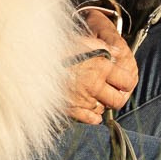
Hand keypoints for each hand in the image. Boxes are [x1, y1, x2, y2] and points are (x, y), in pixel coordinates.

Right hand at [64, 7, 139, 123]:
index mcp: (101, 66)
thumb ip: (103, 47)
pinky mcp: (70, 108)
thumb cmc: (56, 49)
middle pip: (118, 100)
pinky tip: (91, 110)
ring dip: (102, 104)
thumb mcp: (83, 41)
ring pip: (103, 109)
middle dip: (118, 97)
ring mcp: (82, 98)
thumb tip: (117, 51)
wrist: (32, 62)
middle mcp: (94, 84)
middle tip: (114, 92)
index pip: (127, 81)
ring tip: (96, 96)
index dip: (128, 81)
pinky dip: (93, 116)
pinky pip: (89, 118)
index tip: (125, 80)